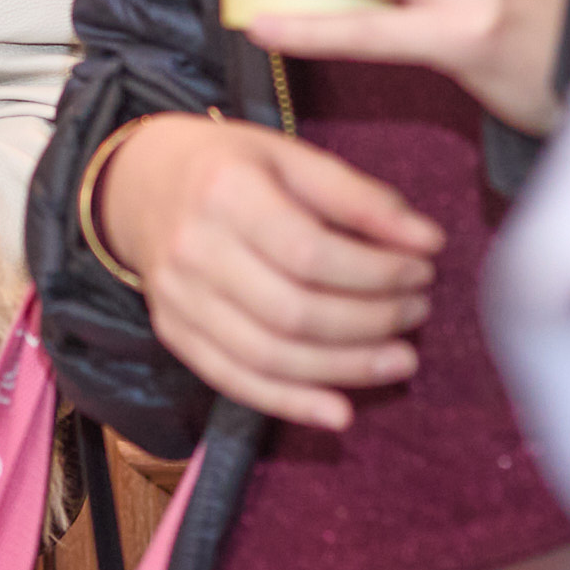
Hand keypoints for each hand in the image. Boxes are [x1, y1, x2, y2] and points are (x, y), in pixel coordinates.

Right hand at [94, 112, 442, 432]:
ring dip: (345, 369)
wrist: (142, 183)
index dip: (375, 272)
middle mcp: (194, 249)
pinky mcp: (174, 334)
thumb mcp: (291, 157)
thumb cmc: (230, 166)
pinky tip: (341, 413)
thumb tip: (427, 241)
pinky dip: (292, 404)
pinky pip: (236, 382)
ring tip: (400, 359)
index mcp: (225, 191)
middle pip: (293, 311)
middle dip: (370, 322)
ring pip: (269, 356)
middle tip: (418, 311)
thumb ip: (359, 198)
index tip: (421, 270)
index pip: (310, 251)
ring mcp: (177, 298)